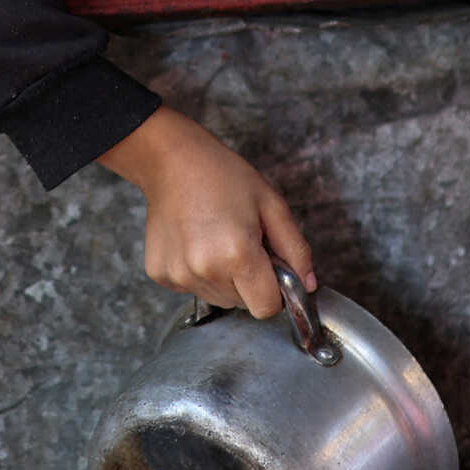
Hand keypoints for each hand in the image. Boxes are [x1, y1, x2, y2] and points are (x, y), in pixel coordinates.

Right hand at [99, 107, 313, 318]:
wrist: (172, 161)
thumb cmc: (223, 176)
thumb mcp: (271, 205)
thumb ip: (296, 250)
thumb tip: (309, 285)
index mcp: (237, 255)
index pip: (267, 308)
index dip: (275, 291)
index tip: (270, 269)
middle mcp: (205, 271)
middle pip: (243, 304)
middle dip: (249, 282)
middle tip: (242, 242)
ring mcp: (179, 275)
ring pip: (218, 298)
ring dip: (224, 278)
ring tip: (217, 240)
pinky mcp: (160, 274)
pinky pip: (193, 288)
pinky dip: (199, 273)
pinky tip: (196, 242)